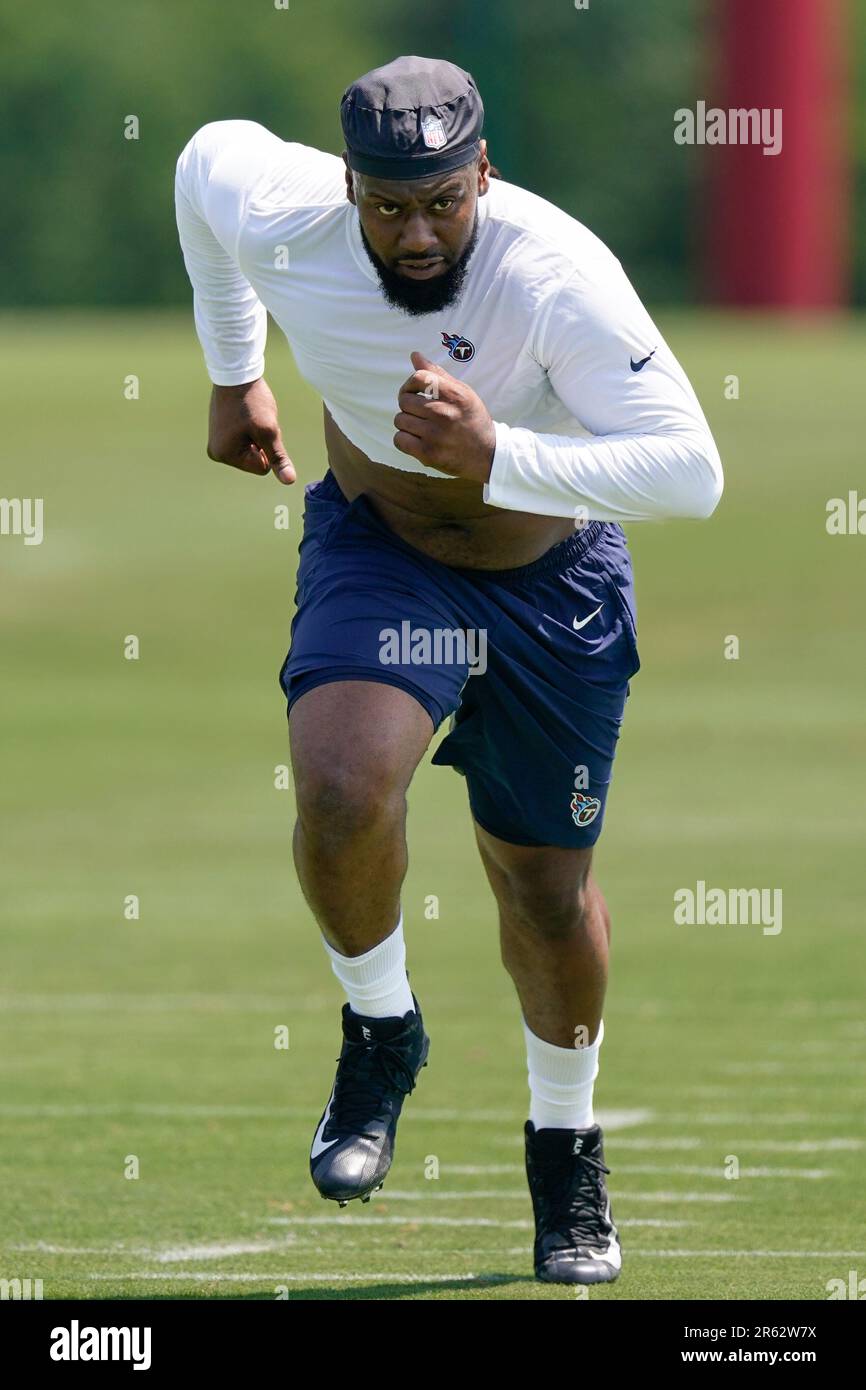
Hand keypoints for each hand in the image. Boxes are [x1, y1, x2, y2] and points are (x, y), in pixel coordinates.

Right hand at [207, 377, 294, 483]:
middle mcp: (216, 453)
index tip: (260, 428)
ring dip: (257, 437)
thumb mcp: (269, 431)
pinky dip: (250, 431)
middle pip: (255, 461)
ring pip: (252, 451)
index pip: (262, 469)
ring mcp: (217, 443)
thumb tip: (289, 481)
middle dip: (262, 443)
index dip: (269, 449)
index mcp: (224, 455)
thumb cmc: (252, 401)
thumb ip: (278, 457)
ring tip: (249, 417)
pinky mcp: (220, 433)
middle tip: (255, 421)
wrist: (236, 373)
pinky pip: (244, 441)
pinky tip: (244, 415)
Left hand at [393, 351, 495, 482]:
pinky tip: (417, 440)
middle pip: (404, 400)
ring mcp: (435, 435)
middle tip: (420, 414)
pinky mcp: (428, 454)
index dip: (410, 384)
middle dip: (408, 405)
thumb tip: (414, 355)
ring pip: (399, 420)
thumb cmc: (472, 419)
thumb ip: (437, 375)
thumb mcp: (462, 393)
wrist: (487, 455)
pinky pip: (399, 440)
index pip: (418, 378)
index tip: (415, 392)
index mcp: (454, 395)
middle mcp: (444, 413)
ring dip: (407, 424)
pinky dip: (404, 440)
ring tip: (421, 428)